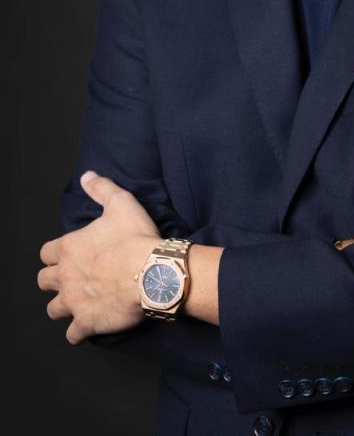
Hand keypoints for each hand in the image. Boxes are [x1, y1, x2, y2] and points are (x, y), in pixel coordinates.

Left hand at [37, 171, 160, 343]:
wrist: (153, 272)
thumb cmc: (135, 238)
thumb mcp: (121, 203)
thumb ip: (101, 188)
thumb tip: (87, 176)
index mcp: (69, 248)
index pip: (46, 253)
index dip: (56, 254)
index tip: (69, 254)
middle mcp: (65, 276)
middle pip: (44, 282)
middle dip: (54, 280)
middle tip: (72, 278)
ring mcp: (74, 302)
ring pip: (53, 310)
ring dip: (63, 306)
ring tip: (77, 303)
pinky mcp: (87, 322)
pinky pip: (72, 335)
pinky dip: (78, 332)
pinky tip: (88, 326)